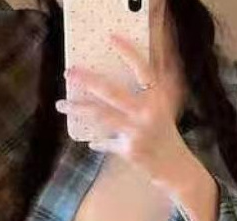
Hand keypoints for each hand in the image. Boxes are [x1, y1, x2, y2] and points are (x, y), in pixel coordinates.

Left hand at [56, 34, 191, 189]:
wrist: (175, 166)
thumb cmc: (166, 134)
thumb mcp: (165, 107)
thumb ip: (152, 87)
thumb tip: (134, 67)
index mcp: (158, 98)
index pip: (142, 69)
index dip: (128, 53)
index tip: (111, 38)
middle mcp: (148, 112)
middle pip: (111, 91)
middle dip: (87, 80)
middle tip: (68, 73)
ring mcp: (137, 132)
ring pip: (100, 116)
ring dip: (78, 109)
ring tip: (61, 105)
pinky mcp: (129, 150)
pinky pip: (106, 143)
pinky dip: (98, 143)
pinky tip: (90, 141)